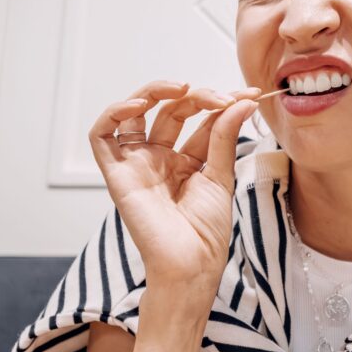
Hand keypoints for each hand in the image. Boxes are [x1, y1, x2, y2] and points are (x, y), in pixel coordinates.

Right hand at [88, 80, 260, 300]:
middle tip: (223, 97)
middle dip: (198, 96)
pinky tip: (139, 104)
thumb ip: (225, 136)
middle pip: (171, 111)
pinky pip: (102, 136)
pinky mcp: (117, 174)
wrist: (192, 264)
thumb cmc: (206, 233)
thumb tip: (241, 101)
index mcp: (186, 162)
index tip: (249, 95)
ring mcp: (137, 164)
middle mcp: (159, 159)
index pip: (201, 120)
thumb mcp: (221, 176)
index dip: (222, 103)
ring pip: (134, 114)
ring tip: (182, 88)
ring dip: (154, 92)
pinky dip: (114, 113)